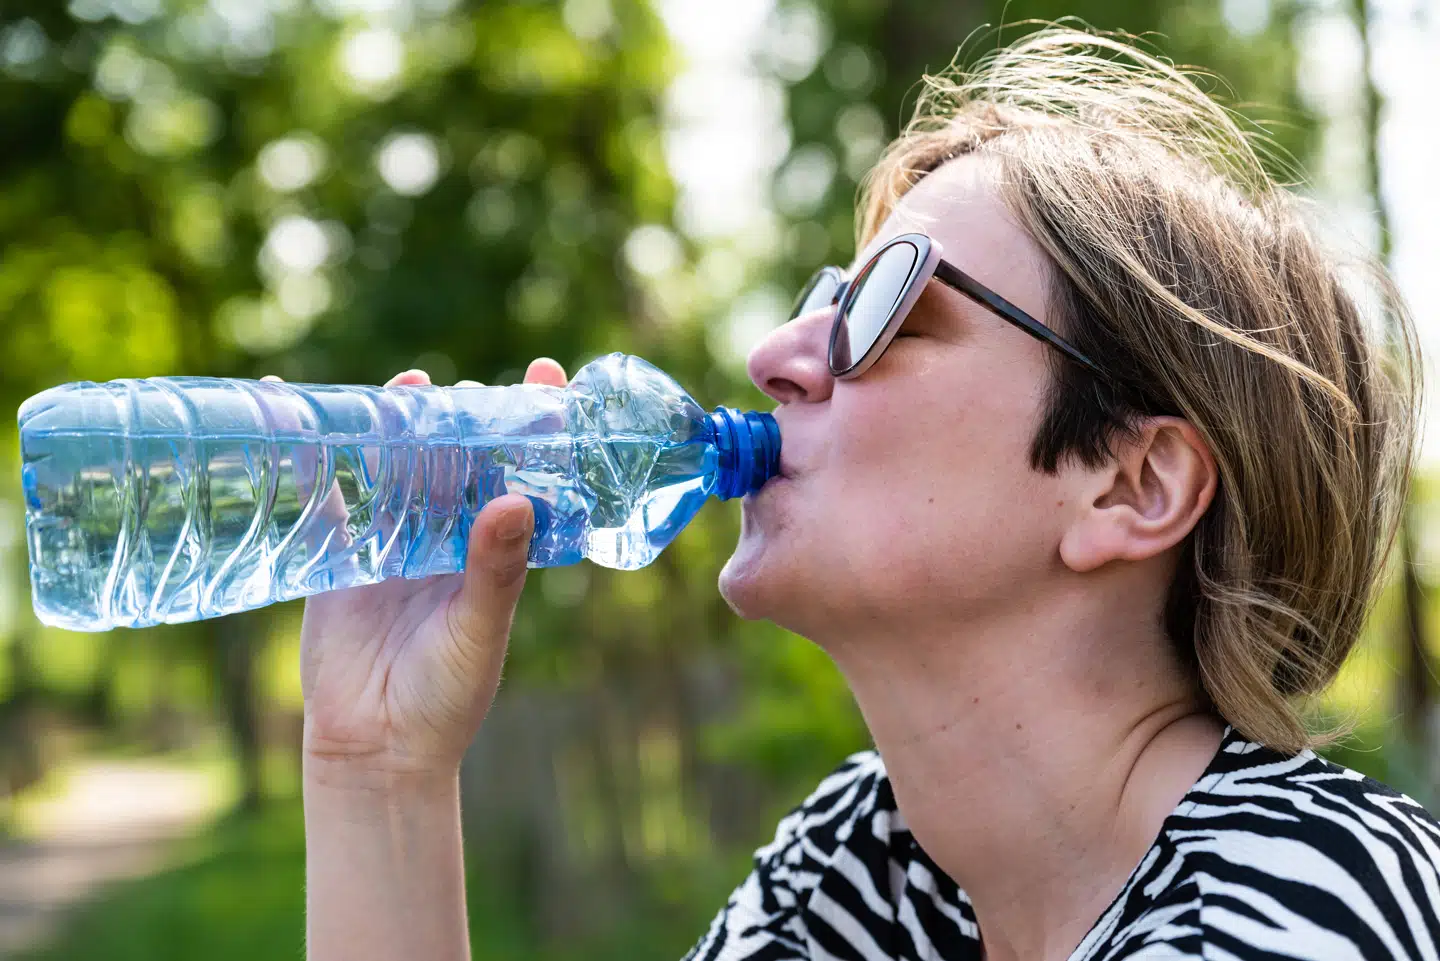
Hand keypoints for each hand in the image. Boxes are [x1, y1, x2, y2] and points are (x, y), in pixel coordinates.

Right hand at [265, 358, 569, 781]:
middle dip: (462, 414)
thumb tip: (517, 499)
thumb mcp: (479, 630)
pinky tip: (297, 407)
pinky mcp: (338, 552)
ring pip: (397, 465)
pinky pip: (324, 493)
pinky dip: (312, 453)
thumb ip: (496, 569)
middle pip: (457, 455)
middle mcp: (447, 535)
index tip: (547, 374)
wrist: (374, 748)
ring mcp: (392, 539)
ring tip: (405, 384)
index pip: (520, 469)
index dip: (536, 423)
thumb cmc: (446, 697)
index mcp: (493, 548)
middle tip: (462, 386)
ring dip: (399, 424)